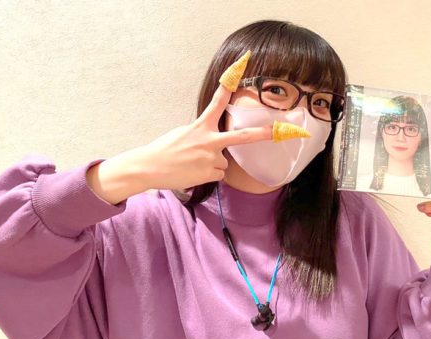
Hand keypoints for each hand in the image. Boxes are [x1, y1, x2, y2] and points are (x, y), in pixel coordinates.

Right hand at [136, 80, 272, 190]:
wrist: (150, 166)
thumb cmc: (165, 149)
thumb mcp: (183, 133)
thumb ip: (202, 133)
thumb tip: (214, 141)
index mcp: (200, 126)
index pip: (218, 102)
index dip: (228, 87)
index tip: (239, 70)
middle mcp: (209, 141)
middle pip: (241, 137)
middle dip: (263, 134)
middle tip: (280, 131)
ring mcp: (211, 158)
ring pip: (223, 163)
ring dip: (211, 165)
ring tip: (192, 164)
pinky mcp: (209, 173)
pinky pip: (218, 174)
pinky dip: (207, 175)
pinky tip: (193, 172)